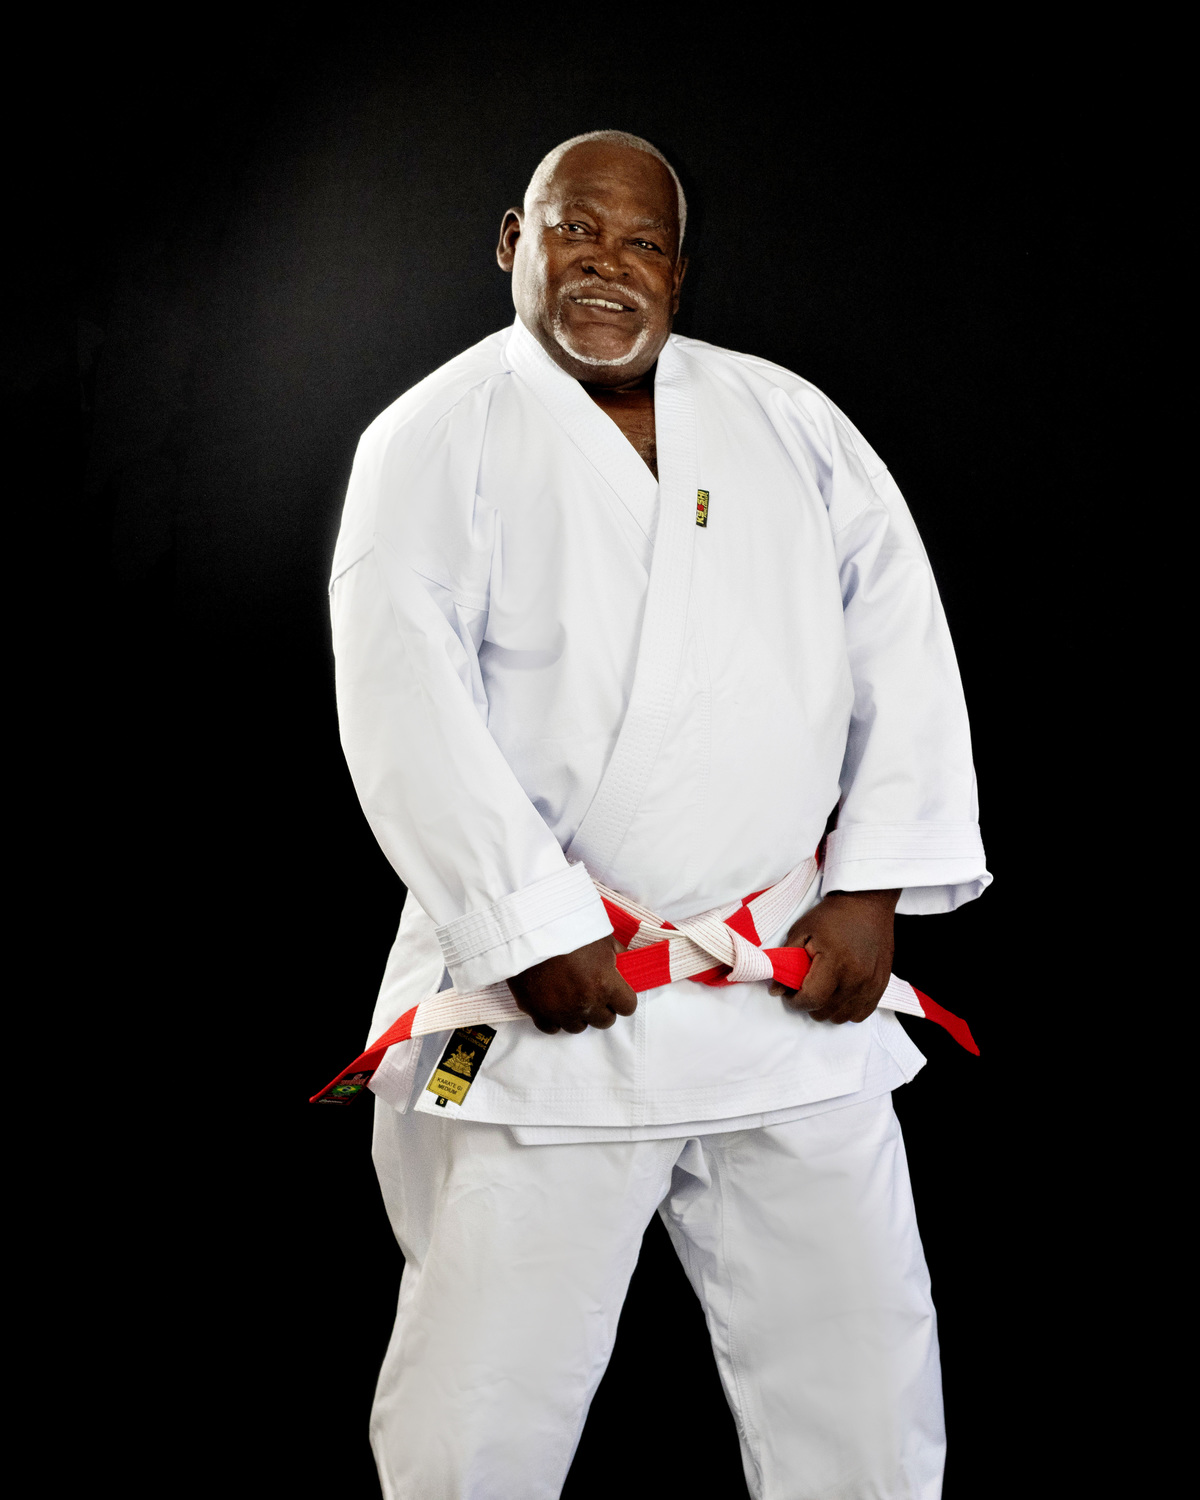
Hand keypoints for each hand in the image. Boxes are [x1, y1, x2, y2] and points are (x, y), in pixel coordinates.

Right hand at [507, 936, 637, 1034]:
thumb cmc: (568, 928)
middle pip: (605, 1021)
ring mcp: (560, 1011)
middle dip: (602, 1008)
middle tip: (593, 991)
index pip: (628, 1008)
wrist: (528, 928)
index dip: (623, 999)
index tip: (616, 991)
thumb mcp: (602, 936)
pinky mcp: (536, 1012)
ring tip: (572, 995)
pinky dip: (554, 1019)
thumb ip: (617, 955)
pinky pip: (551, 1028)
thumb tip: (625, 963)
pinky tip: (554, 1004)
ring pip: (578, 1027)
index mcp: (604, 984)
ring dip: (579, 1014)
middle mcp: (585, 1003)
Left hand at [769, 889, 899, 1024]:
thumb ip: (787, 960)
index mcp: (836, 962)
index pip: (812, 999)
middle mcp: (856, 977)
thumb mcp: (802, 930)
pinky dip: (847, 1010)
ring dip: (827, 1009)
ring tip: (822, 991)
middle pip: (825, 1012)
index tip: (789, 992)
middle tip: (804, 988)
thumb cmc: (832, 915)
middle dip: (809, 1004)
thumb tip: (776, 989)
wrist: (868, 903)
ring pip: (842, 1017)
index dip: (795, 1000)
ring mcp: (871, 984)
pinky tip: (840, 995)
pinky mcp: (881, 986)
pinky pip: (861, 1014)